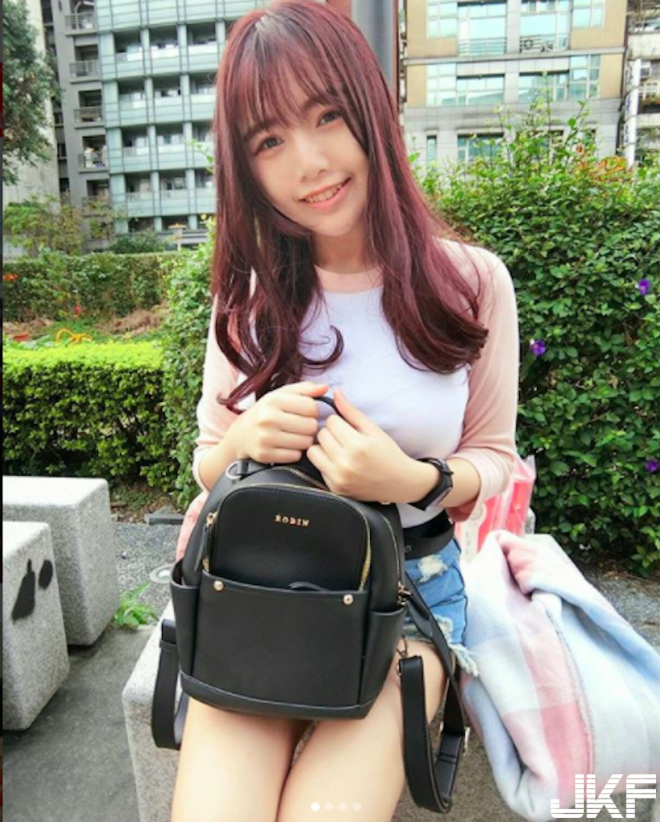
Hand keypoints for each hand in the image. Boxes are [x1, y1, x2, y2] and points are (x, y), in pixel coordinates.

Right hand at [234, 380, 328, 463]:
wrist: (241, 434)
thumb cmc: (267, 412)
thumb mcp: (281, 395)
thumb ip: (305, 389)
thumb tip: (325, 387)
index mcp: (273, 400)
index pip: (311, 406)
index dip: (313, 411)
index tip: (306, 413)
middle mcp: (267, 418)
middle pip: (310, 426)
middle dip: (310, 427)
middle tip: (302, 427)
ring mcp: (265, 437)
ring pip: (305, 442)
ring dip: (305, 440)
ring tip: (296, 436)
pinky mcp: (264, 454)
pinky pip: (295, 456)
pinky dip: (295, 452)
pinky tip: (288, 446)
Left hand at [306, 388, 411, 502]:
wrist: (400, 483)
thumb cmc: (388, 453)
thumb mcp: (373, 430)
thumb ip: (351, 411)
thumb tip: (335, 392)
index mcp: (358, 446)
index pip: (331, 421)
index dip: (339, 422)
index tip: (348, 428)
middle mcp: (346, 463)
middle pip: (321, 435)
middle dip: (331, 434)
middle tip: (344, 438)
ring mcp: (339, 478)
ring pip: (313, 451)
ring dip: (323, 448)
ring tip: (338, 450)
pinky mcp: (335, 488)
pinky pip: (318, 467)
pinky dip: (326, 463)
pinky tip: (341, 464)